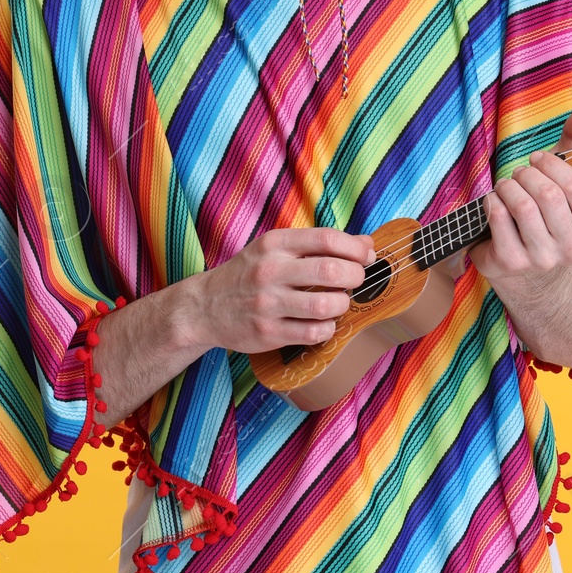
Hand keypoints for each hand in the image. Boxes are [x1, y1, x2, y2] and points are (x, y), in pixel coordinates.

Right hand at [187, 228, 375, 353]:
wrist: (205, 306)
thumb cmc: (250, 273)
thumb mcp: (275, 248)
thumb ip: (317, 244)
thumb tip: (366, 243)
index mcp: (274, 244)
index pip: (326, 239)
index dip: (355, 248)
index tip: (366, 256)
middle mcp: (270, 271)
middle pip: (330, 271)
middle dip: (355, 276)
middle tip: (356, 280)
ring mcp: (268, 304)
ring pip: (326, 306)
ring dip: (343, 305)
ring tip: (339, 303)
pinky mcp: (268, 333)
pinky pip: (314, 333)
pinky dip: (328, 329)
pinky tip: (324, 323)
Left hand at [470, 101, 571, 285]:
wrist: (520, 263)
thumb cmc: (543, 212)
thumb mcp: (561, 178)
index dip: (551, 165)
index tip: (537, 159)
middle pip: (548, 194)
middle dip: (526, 174)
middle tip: (519, 173)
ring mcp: (542, 259)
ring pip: (522, 205)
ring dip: (507, 186)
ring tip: (506, 185)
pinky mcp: (512, 262)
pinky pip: (498, 217)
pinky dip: (491, 201)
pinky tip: (494, 202)